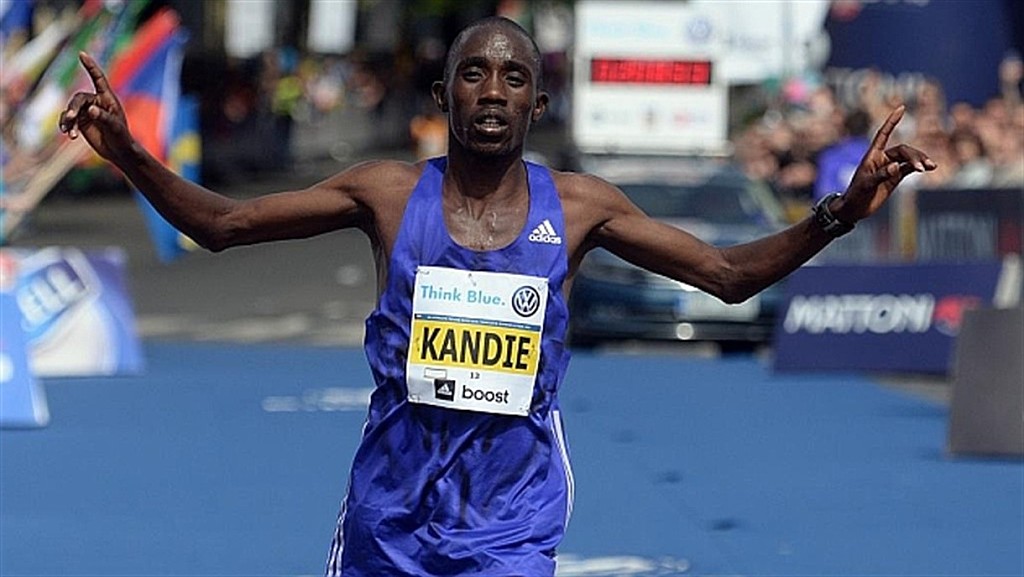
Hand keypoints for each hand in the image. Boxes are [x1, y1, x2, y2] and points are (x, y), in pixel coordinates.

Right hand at [58, 52, 132, 162]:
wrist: (119, 152)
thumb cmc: (122, 137)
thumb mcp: (115, 127)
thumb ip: (103, 117)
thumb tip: (89, 110)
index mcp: (107, 98)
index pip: (98, 79)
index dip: (90, 66)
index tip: (81, 54)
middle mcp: (95, 102)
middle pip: (78, 99)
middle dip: (73, 108)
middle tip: (70, 118)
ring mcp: (87, 112)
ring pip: (70, 110)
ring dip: (68, 120)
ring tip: (69, 132)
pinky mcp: (81, 122)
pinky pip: (68, 120)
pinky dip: (67, 126)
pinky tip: (70, 135)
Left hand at [835, 105, 935, 222]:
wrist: (854, 209)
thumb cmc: (855, 194)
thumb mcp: (866, 184)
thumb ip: (882, 175)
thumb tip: (897, 166)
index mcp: (872, 155)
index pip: (883, 134)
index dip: (892, 121)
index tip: (902, 108)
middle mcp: (883, 158)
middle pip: (903, 150)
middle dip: (914, 156)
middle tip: (922, 166)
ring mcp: (890, 168)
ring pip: (909, 159)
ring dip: (920, 160)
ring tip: (930, 166)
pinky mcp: (896, 177)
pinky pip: (910, 168)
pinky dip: (919, 167)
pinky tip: (929, 168)